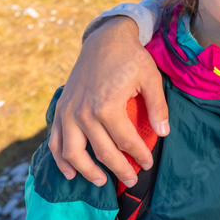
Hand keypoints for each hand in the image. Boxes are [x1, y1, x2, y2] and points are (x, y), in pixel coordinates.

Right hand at [48, 16, 168, 186]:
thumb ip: (157, 106)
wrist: (105, 39)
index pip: (126, 141)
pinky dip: (60, 159)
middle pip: (102, 152)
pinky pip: (55, 141)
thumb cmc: (130, 57)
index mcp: (108, 105)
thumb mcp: (150, 77)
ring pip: (74, 153)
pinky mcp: (61, 109)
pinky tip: (71, 171)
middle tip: (132, 180)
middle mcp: (84, 112)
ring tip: (102, 181)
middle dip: (120, 170)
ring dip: (87, 171)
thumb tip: (164, 132)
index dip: (139, 155)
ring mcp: (69, 112)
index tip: (147, 164)